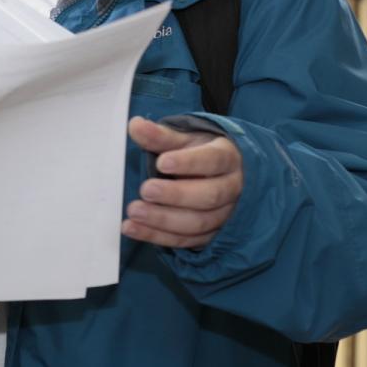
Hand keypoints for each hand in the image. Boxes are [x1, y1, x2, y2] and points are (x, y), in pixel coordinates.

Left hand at [122, 116, 242, 249]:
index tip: (162, 163)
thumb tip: (135, 126)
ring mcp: (226, 215)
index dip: (188, 163)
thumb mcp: (186, 139)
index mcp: (228, 158)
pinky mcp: (212, 235)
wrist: (222, 175)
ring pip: (199, 222)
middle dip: (175, 195)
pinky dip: (158, 236)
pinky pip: (187, 240)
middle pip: (209, 196)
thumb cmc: (202, 153)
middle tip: (146, 190)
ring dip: (163, 220)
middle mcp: (233, 188)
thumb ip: (161, 136)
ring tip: (135, 213)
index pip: (213, 160)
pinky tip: (134, 229)